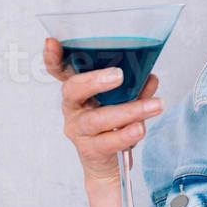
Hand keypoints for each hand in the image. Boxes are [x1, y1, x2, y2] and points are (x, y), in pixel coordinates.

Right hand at [42, 36, 163, 184]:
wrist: (110, 163)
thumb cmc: (114, 125)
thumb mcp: (126, 101)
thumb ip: (136, 88)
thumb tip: (150, 78)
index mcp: (79, 90)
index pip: (60, 70)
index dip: (53, 57)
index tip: (52, 43)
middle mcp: (73, 107)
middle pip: (73, 90)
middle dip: (95, 81)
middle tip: (119, 75)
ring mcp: (78, 129)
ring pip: (97, 119)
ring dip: (129, 110)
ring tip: (154, 106)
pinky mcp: (90, 149)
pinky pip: (107, 141)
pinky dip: (126, 134)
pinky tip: (140, 128)